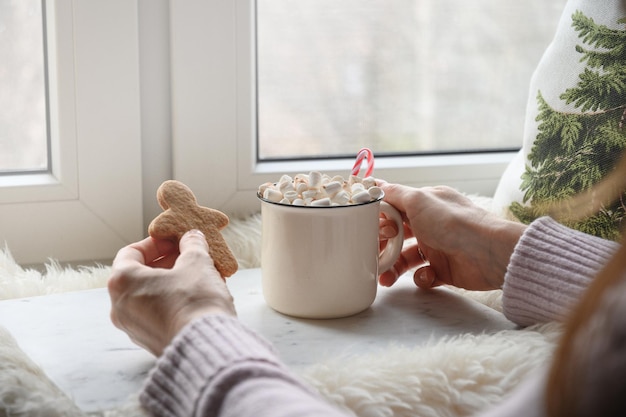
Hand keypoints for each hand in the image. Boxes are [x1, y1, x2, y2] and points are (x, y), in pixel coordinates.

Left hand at [108, 229, 235, 355]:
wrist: (206, 345)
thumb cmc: (195, 301)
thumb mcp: (197, 262)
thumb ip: (192, 244)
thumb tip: (192, 237)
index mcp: (122, 282)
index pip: (131, 252)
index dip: (156, 243)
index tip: (175, 240)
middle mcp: (120, 306)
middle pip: (140, 275)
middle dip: (167, 262)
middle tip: (189, 256)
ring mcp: (132, 327)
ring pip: (149, 296)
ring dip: (172, 282)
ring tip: (199, 276)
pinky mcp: (148, 342)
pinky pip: (156, 314)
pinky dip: (172, 302)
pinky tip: (198, 297)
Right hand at [378, 182, 525, 290]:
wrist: (487, 253)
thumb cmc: (453, 223)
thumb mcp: (418, 200)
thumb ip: (394, 193)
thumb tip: (377, 184)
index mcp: (426, 204)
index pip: (395, 209)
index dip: (380, 219)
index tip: (369, 228)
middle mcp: (431, 224)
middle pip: (398, 235)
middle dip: (383, 246)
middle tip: (374, 256)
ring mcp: (438, 247)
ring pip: (407, 258)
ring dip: (395, 267)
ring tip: (386, 278)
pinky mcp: (445, 269)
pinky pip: (424, 275)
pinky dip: (421, 277)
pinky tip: (427, 275)